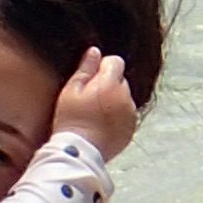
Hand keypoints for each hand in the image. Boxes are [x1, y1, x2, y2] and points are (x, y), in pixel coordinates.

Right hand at [52, 45, 141, 160]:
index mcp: (111, 84)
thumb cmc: (71, 120)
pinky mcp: (132, 129)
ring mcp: (131, 114)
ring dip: (114, 101)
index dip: (102, 68)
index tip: (90, 81)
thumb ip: (85, 69)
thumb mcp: (71, 91)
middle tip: (89, 100)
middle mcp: (126, 97)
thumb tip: (95, 51)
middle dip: (108, 84)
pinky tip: (101, 124)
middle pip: (120, 80)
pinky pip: (127, 115)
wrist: (79, 152)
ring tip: (94, 114)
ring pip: (124, 98)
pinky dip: (118, 116)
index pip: (115, 62)